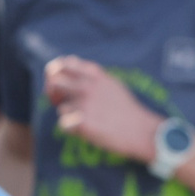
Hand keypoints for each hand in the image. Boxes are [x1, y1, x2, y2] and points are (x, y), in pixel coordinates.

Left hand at [43, 56, 161, 162]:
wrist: (142, 131)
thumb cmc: (126, 109)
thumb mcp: (111, 84)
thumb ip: (91, 76)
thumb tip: (66, 68)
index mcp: (95, 75)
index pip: (62, 64)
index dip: (54, 73)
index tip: (58, 83)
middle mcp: (88, 86)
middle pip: (54, 82)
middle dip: (52, 93)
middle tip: (60, 102)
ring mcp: (85, 104)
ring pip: (61, 108)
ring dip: (70, 116)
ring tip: (89, 120)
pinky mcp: (82, 123)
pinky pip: (63, 125)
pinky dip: (72, 130)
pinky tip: (87, 130)